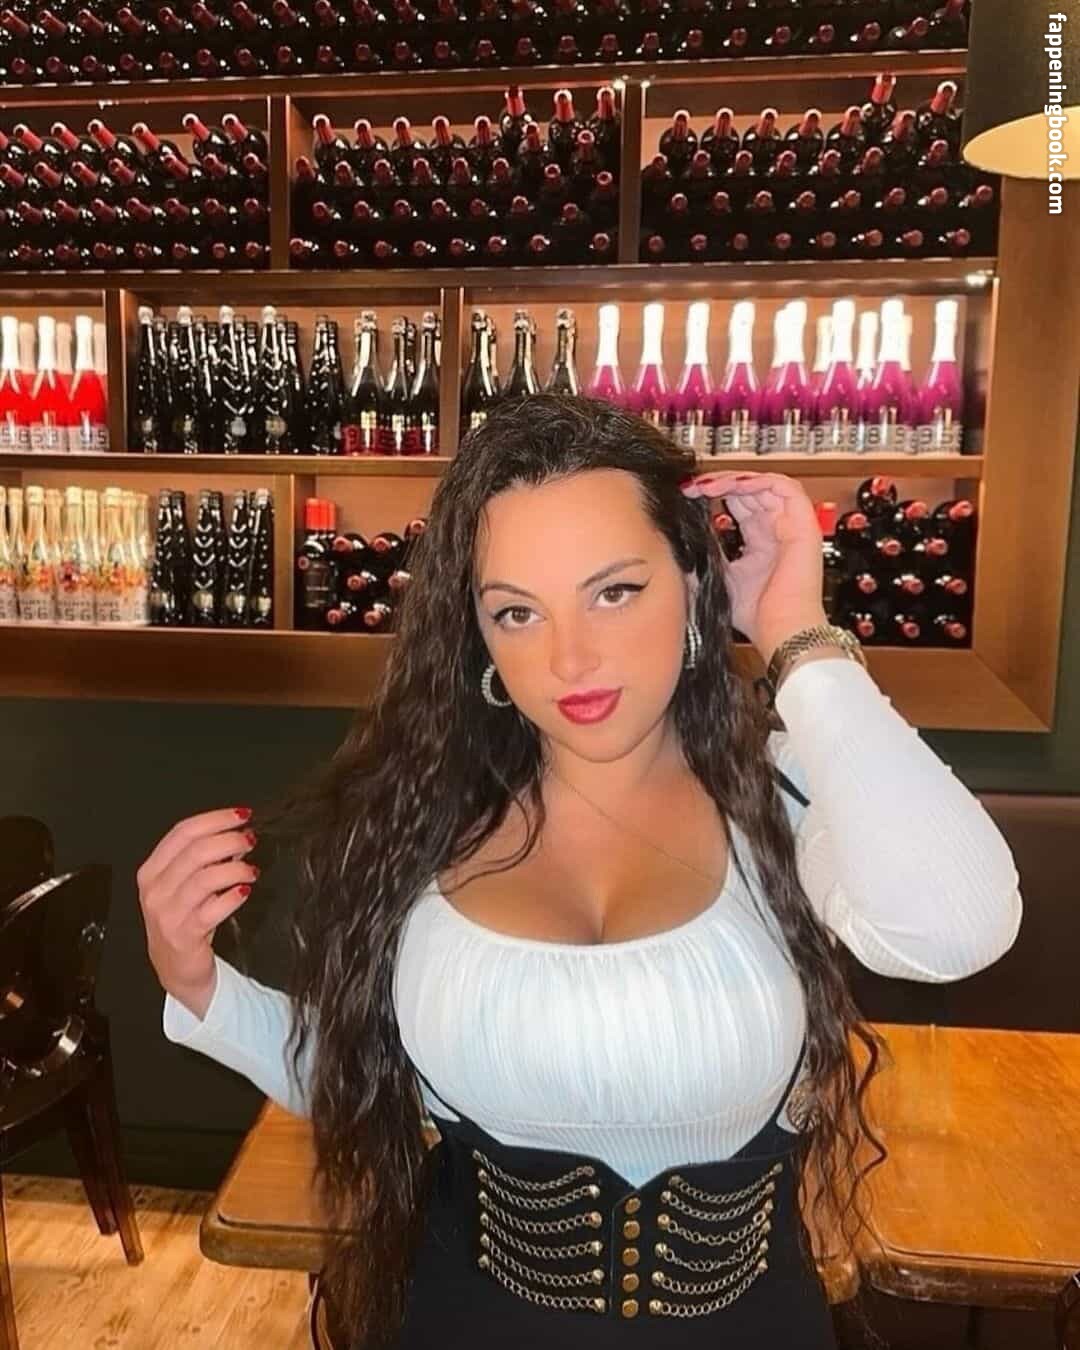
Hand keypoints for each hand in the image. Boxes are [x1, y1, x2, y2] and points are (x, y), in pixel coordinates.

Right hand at [136, 807, 258, 1019]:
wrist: (176, 969)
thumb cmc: (184, 921)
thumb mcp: (187, 885)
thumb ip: (207, 859)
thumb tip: (237, 834)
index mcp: (151, 871)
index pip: (183, 832)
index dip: (215, 819)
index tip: (241, 815)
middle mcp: (155, 890)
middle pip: (195, 851)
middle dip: (229, 840)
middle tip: (250, 840)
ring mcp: (167, 914)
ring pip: (205, 878)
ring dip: (235, 868)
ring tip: (251, 870)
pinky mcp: (184, 936)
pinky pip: (213, 909)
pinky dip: (233, 896)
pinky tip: (244, 892)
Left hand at [681, 470, 826, 657]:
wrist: (781, 629)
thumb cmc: (758, 615)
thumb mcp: (722, 577)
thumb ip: (709, 554)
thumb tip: (683, 540)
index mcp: (761, 542)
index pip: (739, 505)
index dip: (716, 494)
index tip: (689, 493)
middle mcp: (777, 530)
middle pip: (750, 490)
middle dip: (720, 483)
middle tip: (693, 485)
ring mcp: (792, 525)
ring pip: (765, 484)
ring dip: (735, 480)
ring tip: (708, 485)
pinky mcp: (803, 524)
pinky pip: (785, 488)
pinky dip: (758, 482)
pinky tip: (733, 487)